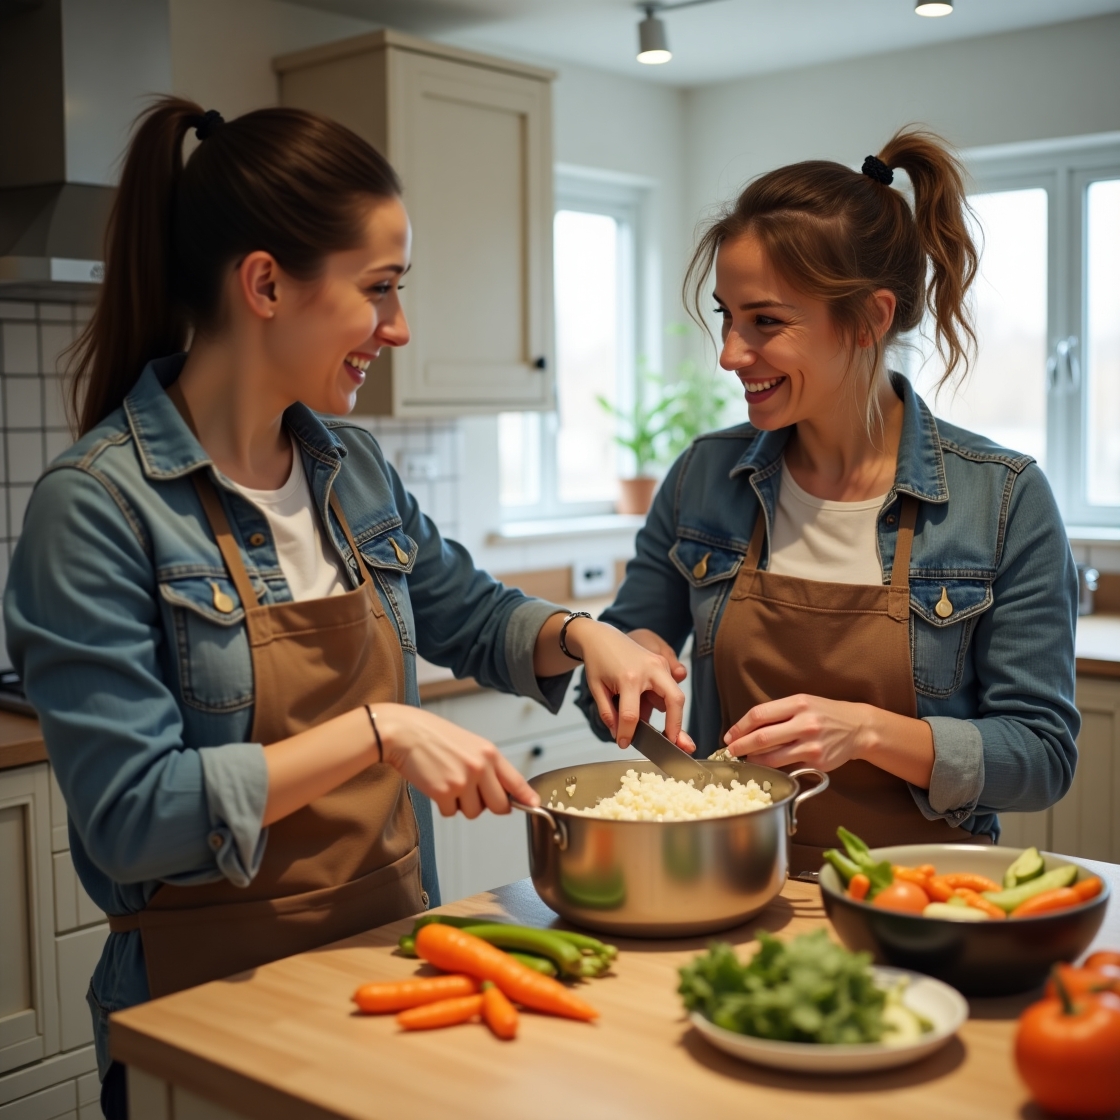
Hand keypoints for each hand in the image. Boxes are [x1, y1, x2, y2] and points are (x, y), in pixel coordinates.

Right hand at [375, 704, 538, 817]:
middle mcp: (480, 767)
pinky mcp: (444, 792)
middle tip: (472, 794)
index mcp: (489, 753)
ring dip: (462, 805)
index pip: (516, 780)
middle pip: (499, 806)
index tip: (534, 805)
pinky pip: (451, 813)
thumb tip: (499, 790)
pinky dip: (443, 805)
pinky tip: (436, 785)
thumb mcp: (469, 744)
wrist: (404, 733)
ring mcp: (463, 780)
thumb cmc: (433, 736)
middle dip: (487, 805)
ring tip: (449, 782)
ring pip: (474, 812)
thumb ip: (487, 765)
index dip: (526, 797)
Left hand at [565, 619, 689, 751]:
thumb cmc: (598, 660)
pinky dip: (667, 703)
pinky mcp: (662, 664)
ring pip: (677, 695)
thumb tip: (619, 734)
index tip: (623, 743)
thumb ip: (608, 713)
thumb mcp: (597, 688)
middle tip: (675, 744)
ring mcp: (659, 665)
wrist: (602, 636)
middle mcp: (650, 670)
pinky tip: (657, 712)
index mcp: (629, 678)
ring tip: (669, 734)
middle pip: (674, 701)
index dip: (627, 733)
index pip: (631, 714)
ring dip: (674, 716)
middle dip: (676, 725)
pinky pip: (670, 688)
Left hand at [723, 694, 933, 785]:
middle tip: (730, 751)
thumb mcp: (802, 703)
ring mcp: (811, 744)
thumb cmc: (825, 714)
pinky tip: (767, 764)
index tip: (730, 735)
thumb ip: (778, 713)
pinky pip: (787, 766)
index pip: (759, 715)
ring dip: (754, 759)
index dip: (740, 727)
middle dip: (741, 746)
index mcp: (798, 703)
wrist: (858, 728)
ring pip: (772, 757)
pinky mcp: (817, 761)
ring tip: (747, 758)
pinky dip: (772, 766)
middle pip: (762, 737)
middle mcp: (805, 723)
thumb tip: (747, 728)